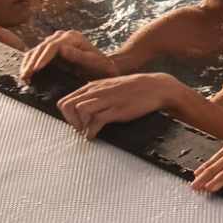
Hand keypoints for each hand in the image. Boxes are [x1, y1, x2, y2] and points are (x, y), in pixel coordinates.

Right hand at [22, 30, 115, 80]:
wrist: (104, 68)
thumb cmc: (101, 67)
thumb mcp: (94, 63)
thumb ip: (78, 56)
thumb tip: (62, 49)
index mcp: (73, 37)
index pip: (52, 46)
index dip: (43, 58)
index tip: (36, 70)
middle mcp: (62, 36)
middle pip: (42, 47)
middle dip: (31, 62)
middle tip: (24, 76)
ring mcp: (56, 41)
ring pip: (36, 50)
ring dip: (28, 63)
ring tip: (23, 77)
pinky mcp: (51, 49)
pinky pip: (37, 55)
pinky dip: (29, 63)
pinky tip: (26, 74)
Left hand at [57, 72, 174, 137]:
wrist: (156, 87)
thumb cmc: (134, 88)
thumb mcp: (110, 86)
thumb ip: (96, 94)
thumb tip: (83, 106)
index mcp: (93, 86)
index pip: (66, 100)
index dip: (66, 115)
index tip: (74, 123)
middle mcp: (96, 92)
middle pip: (67, 105)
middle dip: (69, 121)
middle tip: (78, 129)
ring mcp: (106, 100)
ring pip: (79, 109)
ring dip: (79, 125)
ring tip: (86, 132)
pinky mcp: (117, 109)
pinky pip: (97, 120)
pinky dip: (91, 131)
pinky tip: (94, 135)